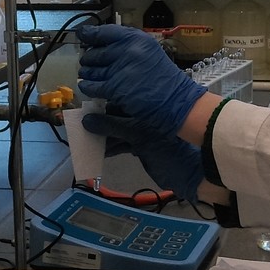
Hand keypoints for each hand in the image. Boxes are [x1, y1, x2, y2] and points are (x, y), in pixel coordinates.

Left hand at [75, 24, 205, 139]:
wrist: (176, 100)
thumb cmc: (165, 80)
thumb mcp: (150, 53)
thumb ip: (130, 48)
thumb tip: (104, 46)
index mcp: (137, 39)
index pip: (106, 32)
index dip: (91, 34)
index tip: (83, 34)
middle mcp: (127, 50)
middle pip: (96, 51)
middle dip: (89, 58)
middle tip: (86, 61)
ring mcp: (120, 68)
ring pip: (92, 69)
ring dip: (87, 72)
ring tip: (85, 73)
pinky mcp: (115, 87)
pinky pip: (93, 85)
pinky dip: (88, 86)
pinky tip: (87, 86)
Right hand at [83, 112, 202, 202]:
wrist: (190, 171)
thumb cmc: (168, 146)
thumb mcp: (138, 135)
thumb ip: (112, 127)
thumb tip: (86, 121)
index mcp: (146, 105)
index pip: (121, 98)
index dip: (103, 101)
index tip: (85, 105)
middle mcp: (144, 115)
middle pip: (116, 114)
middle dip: (99, 120)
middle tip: (80, 122)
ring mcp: (143, 131)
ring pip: (117, 130)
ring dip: (103, 135)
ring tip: (84, 138)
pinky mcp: (142, 147)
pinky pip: (122, 144)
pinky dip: (111, 148)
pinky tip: (98, 151)